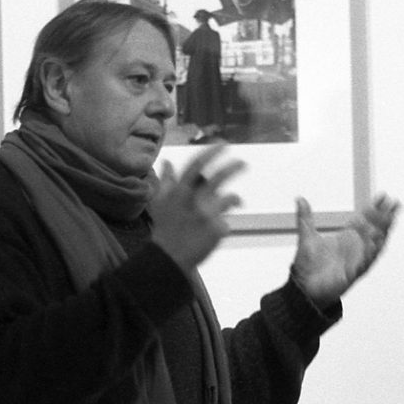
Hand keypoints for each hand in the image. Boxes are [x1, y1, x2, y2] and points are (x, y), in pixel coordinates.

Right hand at [150, 143, 245, 274]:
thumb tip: (166, 162)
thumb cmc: (165, 229)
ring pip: (228, 199)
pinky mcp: (217, 230)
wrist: (169, 259)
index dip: (210, 153)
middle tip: (243, 163)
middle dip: (232, 168)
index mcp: (180, 193)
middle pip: (218, 178)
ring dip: (234, 200)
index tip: (223, 145)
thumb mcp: (160, 202)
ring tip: (237, 202)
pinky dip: (223, 225)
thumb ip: (166, 181)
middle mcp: (194, 201)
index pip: (196, 166)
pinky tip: (214, 233)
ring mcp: (207, 215)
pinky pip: (227, 221)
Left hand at [291, 194, 400, 308]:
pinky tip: (375, 244)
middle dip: (385, 217)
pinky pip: (365, 264)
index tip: (382, 195)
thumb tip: (300, 199)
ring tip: (390, 220)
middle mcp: (355, 248)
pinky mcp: (352, 275)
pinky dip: (370, 254)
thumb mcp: (307, 236)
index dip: (374, 208)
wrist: (304, 288)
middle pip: (375, 230)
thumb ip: (305, 218)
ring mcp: (356, 261)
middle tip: (394, 203)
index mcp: (347, 238)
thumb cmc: (309, 265)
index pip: (365, 220)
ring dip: (382, 233)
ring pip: (375, 246)